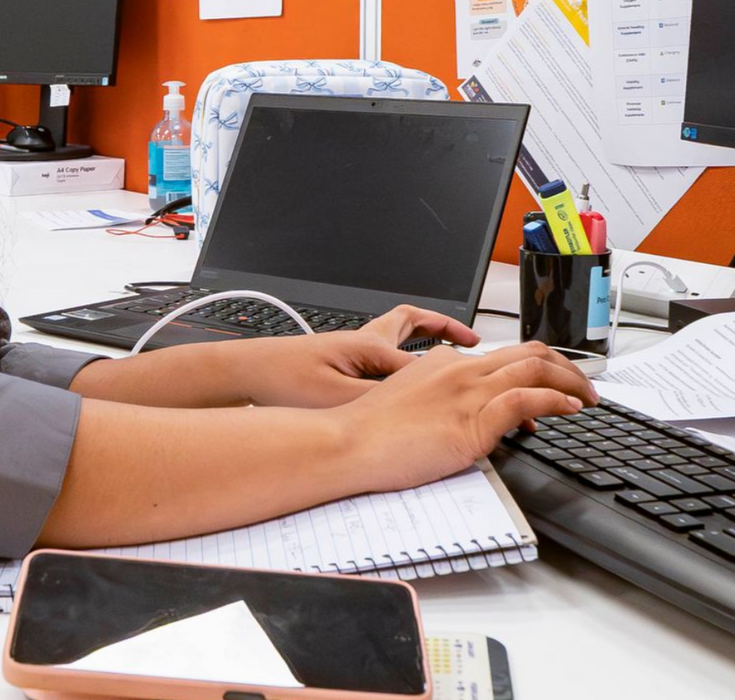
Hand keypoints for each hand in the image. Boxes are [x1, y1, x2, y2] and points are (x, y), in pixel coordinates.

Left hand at [220, 305, 478, 407]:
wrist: (246, 372)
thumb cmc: (284, 381)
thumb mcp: (337, 398)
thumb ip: (378, 402)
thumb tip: (416, 408)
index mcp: (372, 347)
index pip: (429, 361)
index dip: (460, 375)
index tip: (488, 389)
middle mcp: (366, 341)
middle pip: (415, 325)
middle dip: (445, 330)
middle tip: (473, 340)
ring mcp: (354, 349)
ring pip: (400, 336)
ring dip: (425, 338)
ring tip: (451, 350)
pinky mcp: (343, 361)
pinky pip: (385, 354)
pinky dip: (404, 358)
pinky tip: (408, 378)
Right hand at [332, 341, 597, 493]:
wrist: (348, 443)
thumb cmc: (369, 433)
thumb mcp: (409, 405)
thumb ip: (440, 402)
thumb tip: (464, 419)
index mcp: (442, 364)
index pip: (502, 355)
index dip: (535, 365)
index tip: (551, 380)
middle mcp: (459, 370)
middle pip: (528, 352)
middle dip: (566, 366)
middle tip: (583, 385)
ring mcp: (468, 392)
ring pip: (536, 368)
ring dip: (571, 381)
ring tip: (588, 397)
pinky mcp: (473, 420)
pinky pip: (528, 399)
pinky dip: (557, 399)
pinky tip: (570, 408)